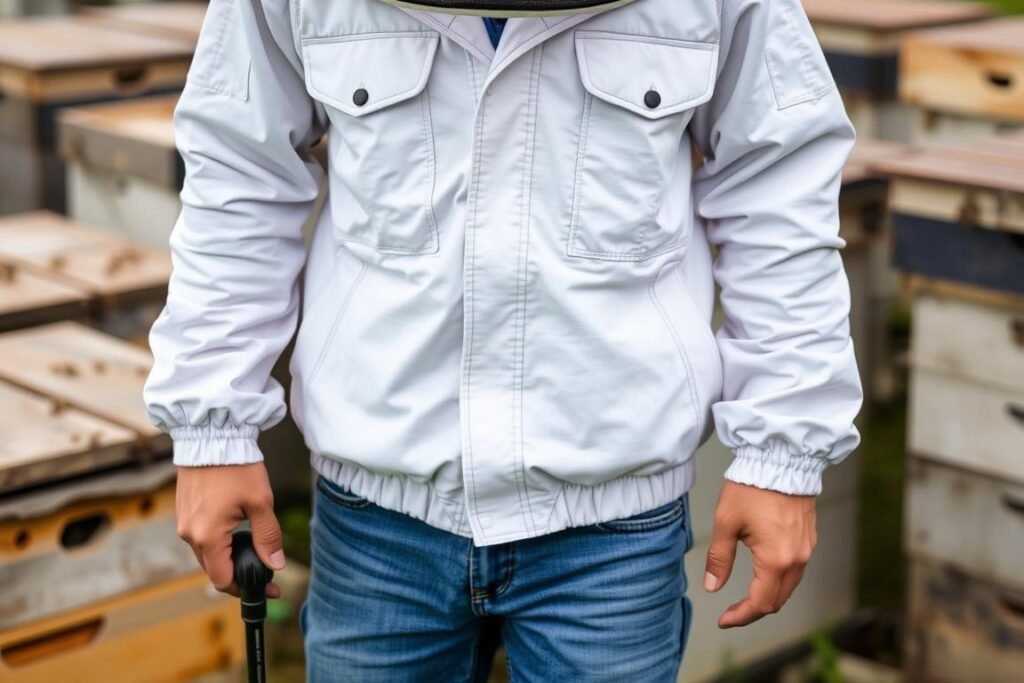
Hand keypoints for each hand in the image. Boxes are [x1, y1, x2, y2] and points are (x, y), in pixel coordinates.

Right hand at [175, 463, 284, 597]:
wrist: (212, 436)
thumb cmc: (236, 466)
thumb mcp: (260, 503)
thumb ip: (267, 537)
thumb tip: (275, 564)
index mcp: (207, 536)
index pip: (222, 579)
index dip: (245, 587)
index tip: (266, 587)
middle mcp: (189, 534)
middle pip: (213, 569)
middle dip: (239, 574)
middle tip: (267, 573)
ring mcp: (183, 522)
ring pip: (207, 554)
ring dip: (228, 557)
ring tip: (254, 552)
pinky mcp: (184, 511)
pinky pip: (200, 537)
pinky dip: (218, 542)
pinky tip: (236, 533)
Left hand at [703, 481, 816, 627]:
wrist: (781, 460)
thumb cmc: (752, 488)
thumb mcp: (726, 522)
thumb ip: (719, 558)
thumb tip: (712, 587)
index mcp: (776, 559)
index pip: (760, 603)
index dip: (740, 616)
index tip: (723, 620)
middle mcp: (796, 559)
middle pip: (777, 600)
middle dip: (753, 610)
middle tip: (730, 612)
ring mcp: (806, 550)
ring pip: (788, 587)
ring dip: (767, 597)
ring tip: (744, 598)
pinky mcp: (808, 539)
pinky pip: (796, 571)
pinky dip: (779, 581)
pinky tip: (762, 575)